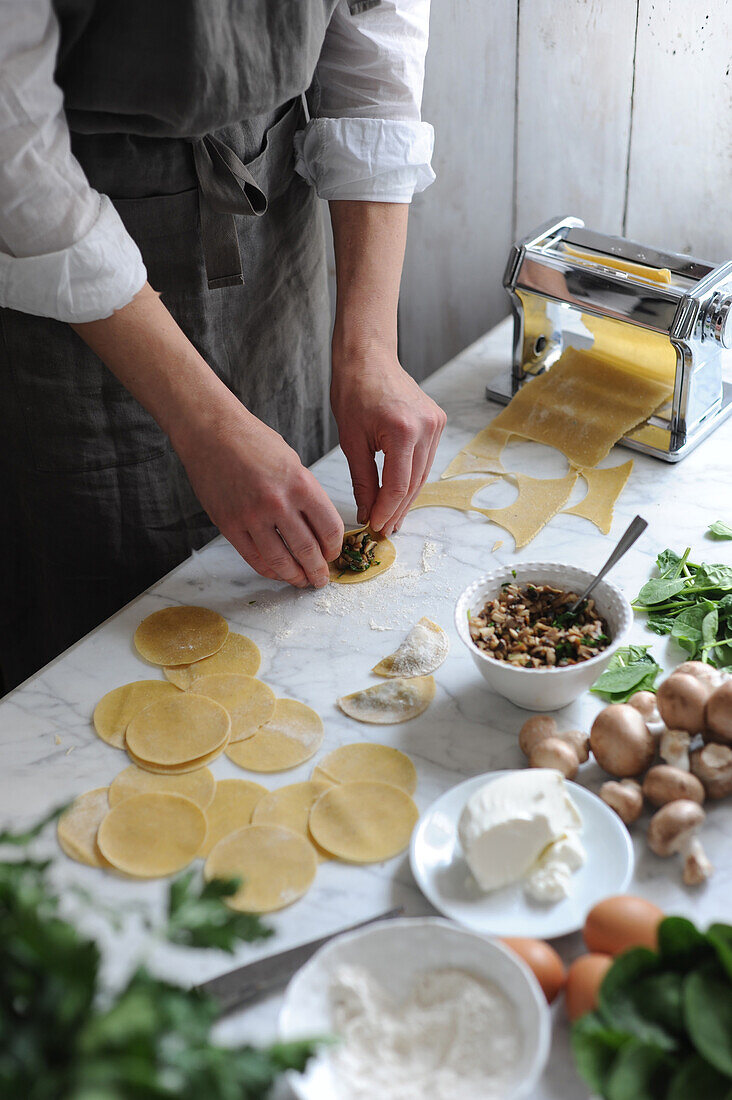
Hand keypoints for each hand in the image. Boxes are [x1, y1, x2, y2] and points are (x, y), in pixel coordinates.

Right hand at [174, 393, 343, 587]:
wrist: (211, 431)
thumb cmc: (252, 441)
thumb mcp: (292, 461)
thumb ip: (306, 494)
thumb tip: (318, 527)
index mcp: (301, 483)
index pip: (330, 528)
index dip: (335, 548)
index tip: (333, 554)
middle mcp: (278, 502)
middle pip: (308, 550)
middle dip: (318, 570)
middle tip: (321, 579)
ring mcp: (252, 516)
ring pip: (281, 560)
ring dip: (295, 576)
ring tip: (302, 581)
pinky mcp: (229, 524)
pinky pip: (254, 557)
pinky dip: (269, 570)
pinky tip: (277, 572)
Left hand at [331, 348, 446, 535]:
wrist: (368, 357)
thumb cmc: (353, 391)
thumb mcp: (351, 441)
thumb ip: (362, 481)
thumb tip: (368, 513)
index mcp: (402, 429)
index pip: (398, 484)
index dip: (387, 510)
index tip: (376, 527)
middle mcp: (426, 427)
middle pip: (415, 483)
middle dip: (398, 509)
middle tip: (384, 529)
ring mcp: (436, 423)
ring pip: (423, 474)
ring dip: (407, 498)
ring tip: (391, 518)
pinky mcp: (437, 421)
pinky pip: (425, 459)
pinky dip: (413, 478)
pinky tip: (400, 494)